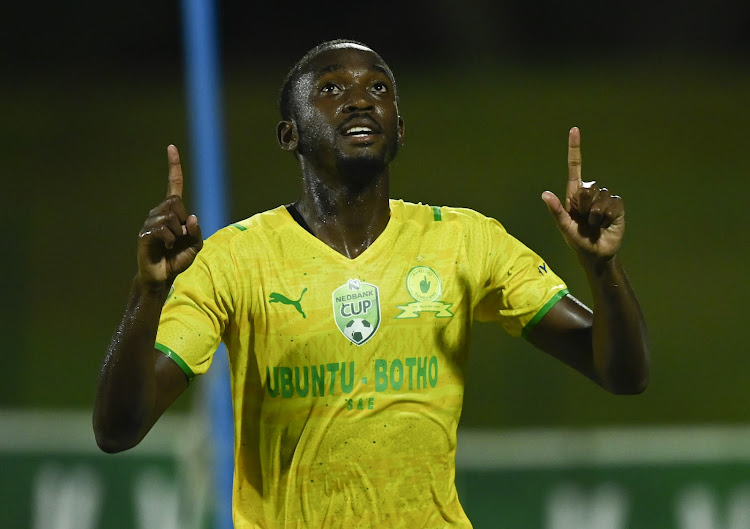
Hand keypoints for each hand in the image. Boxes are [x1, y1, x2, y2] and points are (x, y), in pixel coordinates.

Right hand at [137, 145, 202, 285]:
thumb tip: (192, 217)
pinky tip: (165, 247)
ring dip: (178, 233)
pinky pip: (162, 229)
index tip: (171, 147)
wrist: (162, 277)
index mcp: (173, 212)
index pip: (174, 185)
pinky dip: (170, 240)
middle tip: (180, 237)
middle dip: (184, 220)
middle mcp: (159, 213)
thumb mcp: (195, 246)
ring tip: (171, 245)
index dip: (174, 167)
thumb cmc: (177, 259)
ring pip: (170, 217)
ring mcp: (150, 222)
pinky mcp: (144, 234)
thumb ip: (197, 232)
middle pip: (176, 202)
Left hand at [541, 127, 624, 262]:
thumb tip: (545, 194)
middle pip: (587, 187)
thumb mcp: (564, 227)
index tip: (574, 130)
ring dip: (595, 215)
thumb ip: (556, 211)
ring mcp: (604, 198)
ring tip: (594, 224)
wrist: (596, 253)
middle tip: (584, 220)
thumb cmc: (577, 240)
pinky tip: (606, 224)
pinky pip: (612, 204)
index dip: (574, 149)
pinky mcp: (617, 206)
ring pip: (600, 197)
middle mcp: (590, 192)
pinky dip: (607, 217)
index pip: (575, 167)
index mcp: (574, 194)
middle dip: (584, 206)